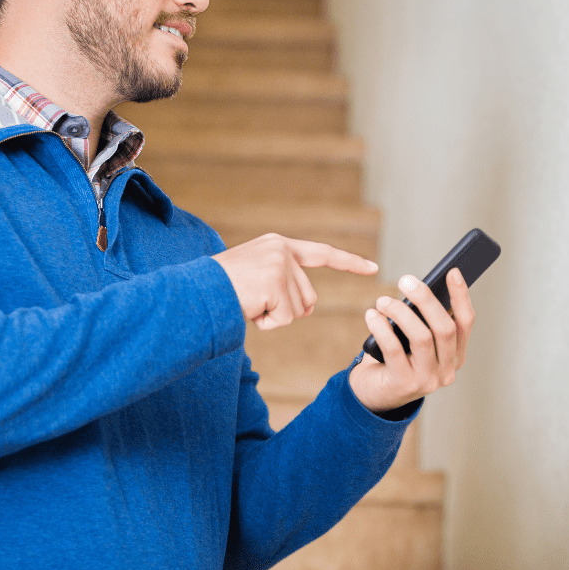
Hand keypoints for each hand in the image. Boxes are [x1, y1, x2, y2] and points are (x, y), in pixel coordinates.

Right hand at [213, 233, 378, 329]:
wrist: (194, 292)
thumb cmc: (220, 290)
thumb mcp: (256, 279)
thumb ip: (284, 286)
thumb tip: (307, 308)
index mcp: (279, 245)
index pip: (323, 254)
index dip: (350, 263)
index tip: (374, 268)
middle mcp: (283, 250)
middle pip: (309, 297)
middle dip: (285, 310)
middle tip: (252, 301)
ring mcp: (279, 265)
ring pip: (298, 310)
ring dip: (273, 317)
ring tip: (247, 303)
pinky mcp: (274, 282)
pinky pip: (285, 319)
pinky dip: (267, 323)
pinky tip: (248, 309)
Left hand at [349, 268, 475, 412]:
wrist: (375, 394)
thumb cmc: (397, 358)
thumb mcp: (414, 339)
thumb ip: (422, 320)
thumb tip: (417, 288)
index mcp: (456, 355)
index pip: (466, 322)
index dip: (461, 295)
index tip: (452, 271)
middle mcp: (447, 370)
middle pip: (444, 328)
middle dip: (426, 299)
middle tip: (406, 280)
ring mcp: (427, 380)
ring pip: (421, 338)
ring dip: (400, 313)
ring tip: (383, 300)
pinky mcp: (403, 384)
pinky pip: (394, 350)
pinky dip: (381, 328)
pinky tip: (371, 316)